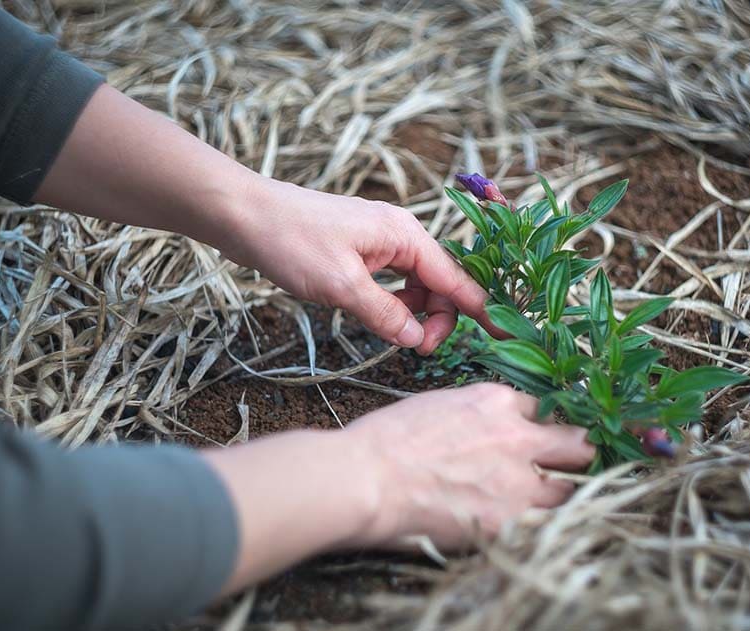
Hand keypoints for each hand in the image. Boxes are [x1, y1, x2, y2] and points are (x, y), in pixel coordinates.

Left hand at [218, 177, 495, 353]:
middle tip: (417, 350)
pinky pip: (393, 282)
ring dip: (414, 313)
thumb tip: (418, 340)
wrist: (245, 214)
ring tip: (396, 336)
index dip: (481, 310)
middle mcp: (401, 235)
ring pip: (416, 285)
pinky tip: (379, 318)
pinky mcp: (361, 251)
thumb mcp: (342, 286)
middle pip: (440, 284)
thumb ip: (385, 314)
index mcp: (406, 236)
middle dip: (438, 318)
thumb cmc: (292, 241)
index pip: (456, 279)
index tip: (505, 337)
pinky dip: (393, 303)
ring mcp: (380, 242)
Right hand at [343, 383, 595, 546]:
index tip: (538, 439)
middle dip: (574, 454)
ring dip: (558, 495)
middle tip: (567, 466)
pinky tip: (521, 527)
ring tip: (539, 503)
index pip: (543, 408)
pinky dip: (536, 526)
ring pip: (569, 488)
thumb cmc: (386, 442)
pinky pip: (544, 525)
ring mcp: (518, 481)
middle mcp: (517, 436)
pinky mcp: (510, 521)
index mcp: (496, 402)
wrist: (366, 479)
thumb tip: (491, 431)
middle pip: (576, 443)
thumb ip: (478, 416)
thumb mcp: (439, 406)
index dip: (540, 426)